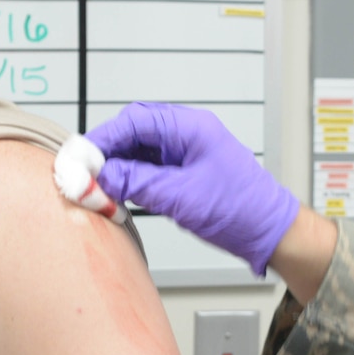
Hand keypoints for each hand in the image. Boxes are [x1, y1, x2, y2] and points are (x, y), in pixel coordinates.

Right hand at [86, 103, 300, 275]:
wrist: (271, 233)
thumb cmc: (241, 211)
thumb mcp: (180, 197)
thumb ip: (136, 182)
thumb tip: (101, 176)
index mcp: (190, 128)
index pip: (135, 121)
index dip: (103, 138)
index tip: (82, 159)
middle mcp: (187, 134)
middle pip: (134, 132)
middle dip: (107, 152)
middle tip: (86, 175)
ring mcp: (187, 152)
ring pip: (140, 150)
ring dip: (118, 167)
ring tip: (100, 188)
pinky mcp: (185, 171)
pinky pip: (150, 167)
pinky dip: (131, 179)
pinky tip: (120, 193)